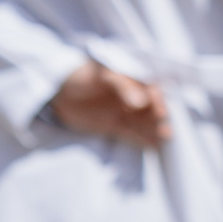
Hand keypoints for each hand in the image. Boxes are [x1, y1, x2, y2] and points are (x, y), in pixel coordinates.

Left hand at [50, 60, 169, 147]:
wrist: (55, 93)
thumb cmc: (81, 76)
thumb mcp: (102, 75)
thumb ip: (123, 86)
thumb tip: (141, 103)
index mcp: (131, 79)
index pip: (151, 89)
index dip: (157, 100)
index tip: (160, 111)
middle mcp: (132, 96)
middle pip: (151, 108)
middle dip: (160, 119)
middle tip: (167, 130)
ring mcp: (124, 112)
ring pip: (144, 122)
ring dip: (155, 130)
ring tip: (165, 139)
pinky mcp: (114, 126)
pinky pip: (132, 134)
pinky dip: (142, 140)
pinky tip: (154, 146)